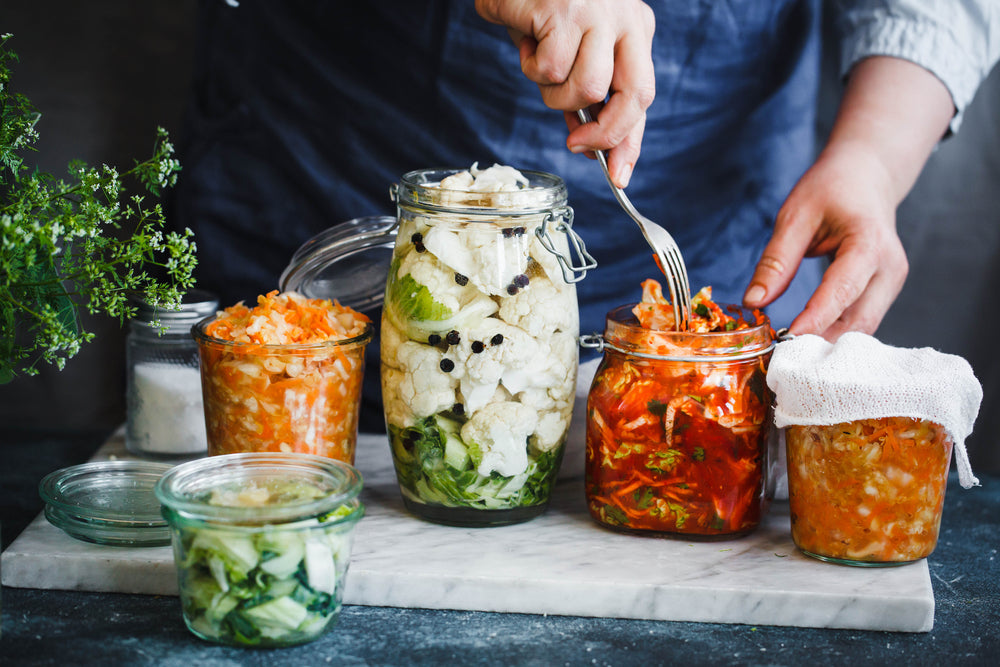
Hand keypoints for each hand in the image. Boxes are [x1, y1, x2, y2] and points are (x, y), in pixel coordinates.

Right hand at [475, 0, 655, 187]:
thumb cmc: (541, 9)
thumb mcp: (572, 53)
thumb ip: (584, 95)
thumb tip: (587, 144)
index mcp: (635, 30)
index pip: (642, 95)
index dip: (630, 141)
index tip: (618, 176)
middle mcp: (626, 19)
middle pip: (634, 96)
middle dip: (605, 132)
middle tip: (575, 144)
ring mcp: (597, 13)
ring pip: (587, 88)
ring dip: (555, 94)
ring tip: (540, 65)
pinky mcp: (563, 10)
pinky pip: (550, 69)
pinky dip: (530, 66)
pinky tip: (526, 41)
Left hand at [743, 141, 906, 339]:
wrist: (869, 175)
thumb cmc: (832, 188)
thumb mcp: (795, 214)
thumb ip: (776, 260)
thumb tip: (753, 302)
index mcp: (869, 243)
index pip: (842, 290)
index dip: (816, 318)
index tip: (787, 340)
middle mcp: (890, 268)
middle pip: (859, 320)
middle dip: (822, 341)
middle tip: (782, 358)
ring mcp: (891, 283)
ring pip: (862, 328)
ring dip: (828, 344)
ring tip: (790, 356)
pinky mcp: (884, 292)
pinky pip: (861, 322)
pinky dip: (835, 335)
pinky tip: (807, 344)